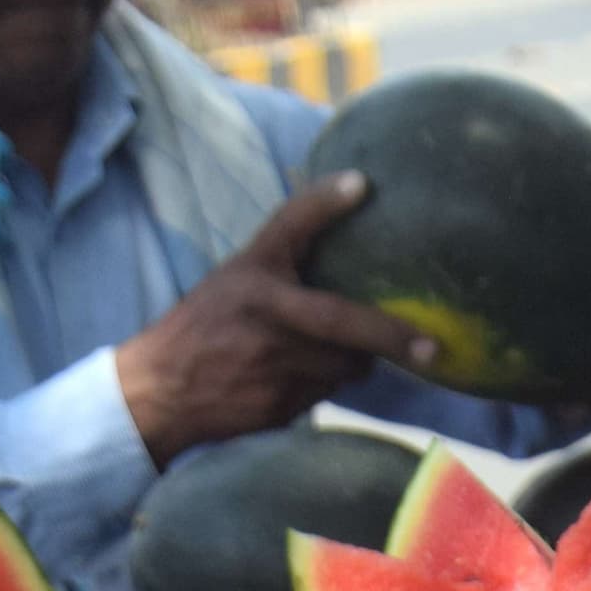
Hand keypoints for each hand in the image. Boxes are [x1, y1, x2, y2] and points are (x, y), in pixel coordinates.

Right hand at [115, 173, 432, 463]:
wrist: (160, 392)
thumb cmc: (206, 324)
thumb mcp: (238, 274)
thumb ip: (288, 245)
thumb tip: (353, 192)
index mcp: (253, 277)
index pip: (288, 227)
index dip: (323, 203)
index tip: (362, 184)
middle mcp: (264, 317)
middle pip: (346, 324)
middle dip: (390, 339)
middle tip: (430, 348)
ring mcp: (271, 365)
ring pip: (344, 366)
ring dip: (355, 362)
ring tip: (341, 351)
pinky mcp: (278, 405)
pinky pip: (326, 394)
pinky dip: (328, 385)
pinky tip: (305, 376)